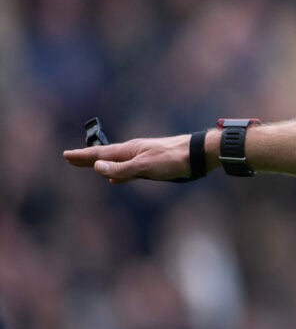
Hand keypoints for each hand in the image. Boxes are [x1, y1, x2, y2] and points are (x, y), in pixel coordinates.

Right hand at [63, 134, 193, 183]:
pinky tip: (118, 178)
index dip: (83, 156)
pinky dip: (118, 173)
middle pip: (105, 156)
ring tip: (91, 167)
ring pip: (116, 162)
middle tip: (71, 159)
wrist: (197, 154)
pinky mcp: (152, 164)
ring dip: (102, 165)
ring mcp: (142, 157)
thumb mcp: (144, 166)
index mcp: (129, 150)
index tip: (66, 155)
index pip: (100, 154)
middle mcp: (133, 152)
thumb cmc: (172, 159)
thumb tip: (97, 167)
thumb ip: (121, 168)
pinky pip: (128, 169)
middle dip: (88, 159)